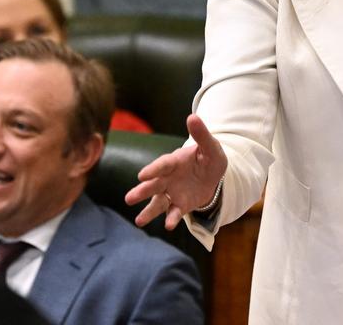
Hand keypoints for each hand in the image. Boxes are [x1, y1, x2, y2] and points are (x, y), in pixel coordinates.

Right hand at [124, 114, 227, 229]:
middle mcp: (168, 178)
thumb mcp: (210, 146)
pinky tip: (169, 226)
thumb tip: (192, 116)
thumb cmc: (209, 157)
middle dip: (142, 191)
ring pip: (158, 203)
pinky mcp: (179, 205)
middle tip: (129, 198)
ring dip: (149, 212)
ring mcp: (172, 193)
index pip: (162, 165)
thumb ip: (201, 134)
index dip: (153, 169)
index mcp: (174, 161)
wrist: (213, 175)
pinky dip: (171, 219)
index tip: (141, 175)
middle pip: (154, 185)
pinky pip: (174, 213)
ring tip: (139, 221)